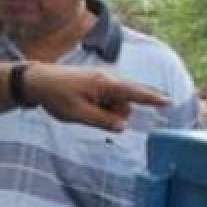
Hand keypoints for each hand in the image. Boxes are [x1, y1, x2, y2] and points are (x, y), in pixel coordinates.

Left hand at [25, 64, 167, 131]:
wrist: (37, 81)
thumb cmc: (56, 97)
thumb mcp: (78, 114)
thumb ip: (102, 121)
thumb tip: (122, 127)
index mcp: (106, 84)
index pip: (135, 93)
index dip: (152, 99)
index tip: (168, 103)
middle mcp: (108, 79)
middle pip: (125, 102)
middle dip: (115, 114)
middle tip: (90, 114)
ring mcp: (102, 80)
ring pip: (115, 102)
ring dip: (105, 111)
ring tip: (81, 109)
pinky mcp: (95, 83)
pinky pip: (106, 98)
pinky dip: (99, 106)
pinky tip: (82, 106)